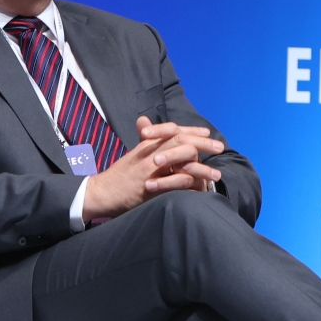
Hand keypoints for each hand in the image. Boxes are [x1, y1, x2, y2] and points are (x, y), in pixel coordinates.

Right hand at [80, 117, 224, 221]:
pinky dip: (187, 183)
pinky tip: (199, 187)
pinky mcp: (148, 188)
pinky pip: (173, 182)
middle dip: (203, 143)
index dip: (192, 131)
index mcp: (146, 145)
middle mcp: (149, 154)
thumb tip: (148, 127)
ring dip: (201, 167)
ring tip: (216, 174)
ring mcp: (149, 171)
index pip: (173, 131)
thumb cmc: (118, 177)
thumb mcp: (133, 157)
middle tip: (220, 147)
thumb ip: (146, 144)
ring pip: (180, 160)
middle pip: (180, 141)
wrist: (100, 193)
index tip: (207, 134)